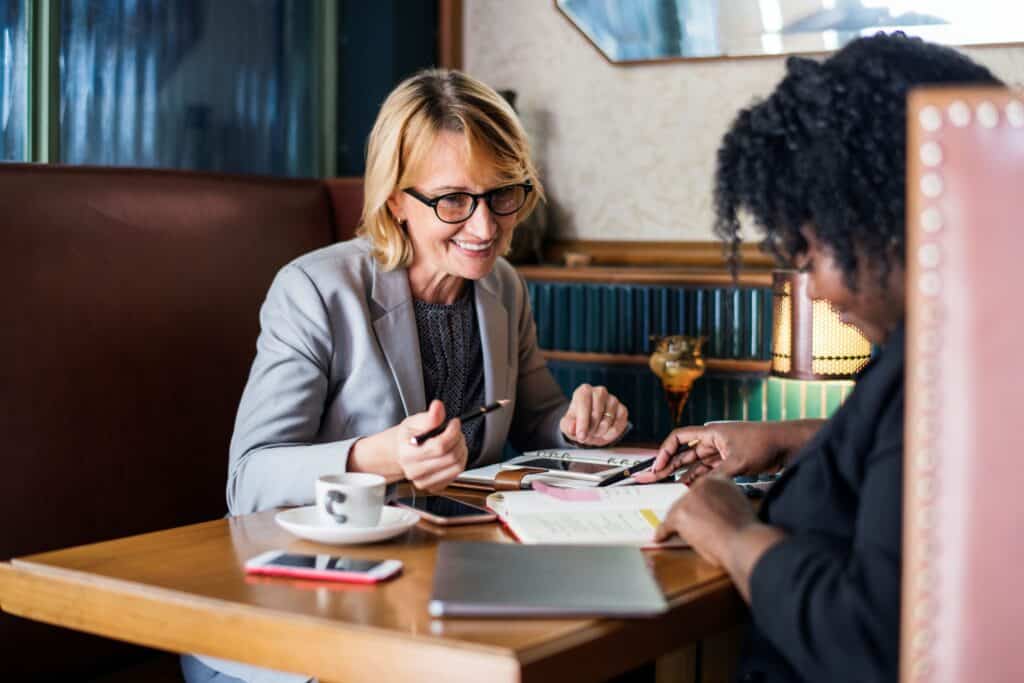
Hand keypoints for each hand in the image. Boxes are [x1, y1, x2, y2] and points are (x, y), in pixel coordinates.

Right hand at [349, 400, 467, 491]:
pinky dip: (458, 462)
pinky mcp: (433, 487)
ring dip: (461, 451)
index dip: (452, 432)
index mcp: (407, 454)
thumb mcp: (414, 422)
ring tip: (454, 442)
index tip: (454, 423)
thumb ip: (429, 416)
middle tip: (455, 431)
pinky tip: (450, 454)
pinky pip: (455, 475)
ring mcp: (423, 482)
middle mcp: (414, 471)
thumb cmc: (407, 438)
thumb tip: (438, 407)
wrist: (399, 454)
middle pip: (450, 457)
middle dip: (458, 440)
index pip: (439, 446)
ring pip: (456, 467)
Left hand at [559, 384, 629, 445]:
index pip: (583, 402)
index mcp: (584, 392)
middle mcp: (599, 392)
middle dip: (592, 427)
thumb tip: (572, 428)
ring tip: (595, 433)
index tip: (581, 435)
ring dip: (601, 431)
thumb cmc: (578, 422)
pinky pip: (620, 423)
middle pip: (597, 410)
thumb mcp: (568, 425)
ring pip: (609, 418)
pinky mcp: (622, 409)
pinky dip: (612, 432)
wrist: (591, 426)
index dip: (582, 421)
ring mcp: (612, 399)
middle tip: (587, 436)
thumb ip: (568, 426)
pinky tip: (605, 433)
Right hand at [633, 421, 788, 484]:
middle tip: (653, 477)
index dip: (665, 451)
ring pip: (695, 463)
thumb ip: (717, 475)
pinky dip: (697, 478)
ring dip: (682, 473)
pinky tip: (688, 486)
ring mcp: (721, 452)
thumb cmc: (763, 444)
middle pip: (684, 452)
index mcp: (711, 433)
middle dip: (668, 464)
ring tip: (667, 485)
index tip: (658, 466)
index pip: (679, 437)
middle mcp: (713, 441)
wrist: (786, 444)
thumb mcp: (738, 461)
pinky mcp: (729, 461)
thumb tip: (700, 489)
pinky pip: (707, 470)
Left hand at [653, 474, 756, 565]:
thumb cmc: (745, 531)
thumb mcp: (739, 506)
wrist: (743, 541)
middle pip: (686, 498)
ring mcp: (690, 498)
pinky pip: (667, 525)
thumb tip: (715, 511)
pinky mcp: (680, 514)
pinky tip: (662, 536)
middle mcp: (703, 484)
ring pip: (676, 511)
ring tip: (681, 533)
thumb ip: (725, 502)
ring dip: (677, 523)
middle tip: (690, 525)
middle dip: (687, 513)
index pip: (701, 490)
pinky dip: (663, 532)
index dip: (698, 504)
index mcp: (720, 480)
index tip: (696, 511)